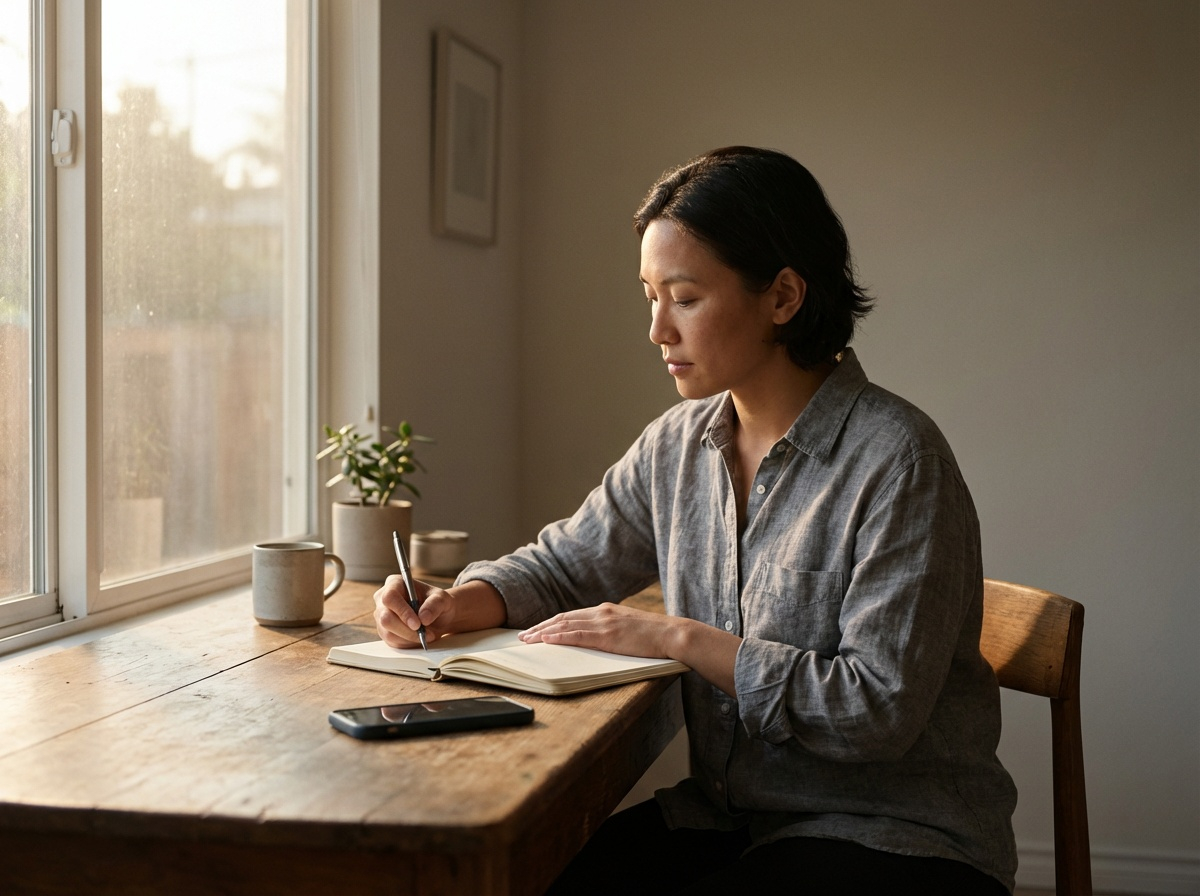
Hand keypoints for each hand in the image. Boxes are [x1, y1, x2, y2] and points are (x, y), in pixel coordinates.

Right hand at [373, 576, 452, 648]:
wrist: (438, 616)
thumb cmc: (438, 603)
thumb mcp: (442, 599)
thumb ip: (435, 605)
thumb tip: (423, 618)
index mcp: (395, 583)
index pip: (390, 597)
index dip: (402, 611)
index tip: (417, 624)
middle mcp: (383, 599)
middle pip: (385, 618)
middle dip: (406, 629)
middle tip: (424, 633)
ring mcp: (381, 616)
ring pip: (388, 633)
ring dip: (409, 638)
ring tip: (427, 635)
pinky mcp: (384, 631)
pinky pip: (392, 641)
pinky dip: (408, 643)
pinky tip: (419, 637)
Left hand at [518, 602, 675, 658]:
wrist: (673, 634)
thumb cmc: (655, 636)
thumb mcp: (629, 628)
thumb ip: (612, 630)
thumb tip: (597, 640)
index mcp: (606, 610)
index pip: (571, 615)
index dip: (551, 623)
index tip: (537, 630)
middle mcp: (601, 613)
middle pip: (563, 618)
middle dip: (541, 627)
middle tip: (523, 636)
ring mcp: (604, 623)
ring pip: (565, 626)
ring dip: (543, 632)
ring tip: (528, 639)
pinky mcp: (608, 635)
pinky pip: (577, 635)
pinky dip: (559, 636)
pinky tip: (546, 639)